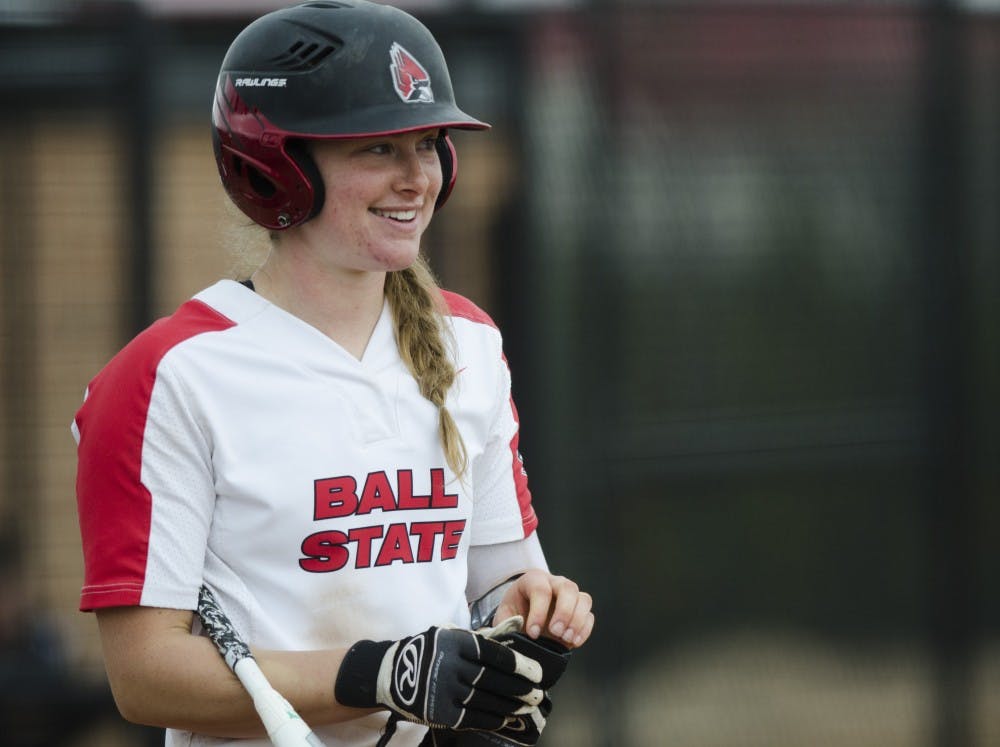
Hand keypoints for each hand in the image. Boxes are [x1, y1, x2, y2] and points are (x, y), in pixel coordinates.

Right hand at [334, 625, 543, 730]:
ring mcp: (442, 690)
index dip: (518, 664)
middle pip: (492, 679)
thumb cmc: (432, 650)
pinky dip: (492, 718)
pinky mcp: (438, 712)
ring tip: (528, 706)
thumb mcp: (453, 635)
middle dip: (519, 688)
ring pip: (484, 700)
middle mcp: (448, 665)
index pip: (492, 653)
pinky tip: (506, 717)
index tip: (537, 673)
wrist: (393, 673)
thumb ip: (484, 636)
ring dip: (510, 705)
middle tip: (538, 693)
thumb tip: (518, 625)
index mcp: (454, 642)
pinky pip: (471, 717)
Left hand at [495, 570, 593, 648]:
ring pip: (583, 599)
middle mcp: (555, 583)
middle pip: (568, 588)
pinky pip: (589, 616)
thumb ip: (506, 624)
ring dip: (577, 621)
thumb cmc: (514, 613)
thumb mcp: (504, 616)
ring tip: (565, 638)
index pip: (541, 590)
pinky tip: (574, 642)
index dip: (538, 612)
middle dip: (564, 612)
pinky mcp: (580, 611)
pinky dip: (584, 630)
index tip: (532, 633)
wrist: (523, 616)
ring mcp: (570, 596)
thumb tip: (512, 635)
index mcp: (533, 580)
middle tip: (555, 632)